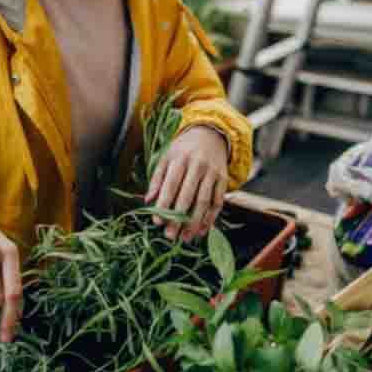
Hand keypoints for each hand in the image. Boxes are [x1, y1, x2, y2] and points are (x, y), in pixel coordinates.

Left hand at [146, 125, 228, 242]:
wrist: (211, 134)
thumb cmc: (183, 149)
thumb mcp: (166, 157)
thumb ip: (157, 178)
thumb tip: (148, 200)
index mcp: (180, 159)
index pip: (171, 185)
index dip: (164, 205)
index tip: (157, 222)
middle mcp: (198, 166)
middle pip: (188, 197)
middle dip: (178, 219)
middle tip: (170, 235)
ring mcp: (212, 173)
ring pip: (204, 202)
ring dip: (195, 222)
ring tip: (185, 238)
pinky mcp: (223, 179)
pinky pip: (218, 202)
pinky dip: (211, 218)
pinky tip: (202, 230)